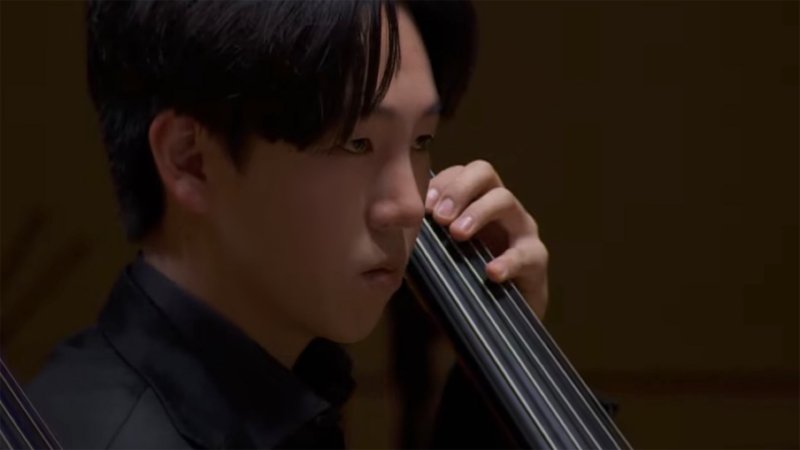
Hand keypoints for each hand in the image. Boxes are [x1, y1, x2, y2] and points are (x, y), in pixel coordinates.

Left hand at [425, 160, 548, 317]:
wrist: (487, 326)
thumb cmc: (455, 284)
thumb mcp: (431, 258)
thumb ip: (415, 240)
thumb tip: (385, 221)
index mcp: (473, 201)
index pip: (459, 172)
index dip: (441, 183)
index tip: (423, 206)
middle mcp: (499, 208)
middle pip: (484, 172)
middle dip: (458, 190)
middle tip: (439, 218)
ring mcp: (520, 230)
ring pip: (506, 200)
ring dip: (478, 212)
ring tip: (457, 234)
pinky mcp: (536, 259)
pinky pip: (527, 253)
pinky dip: (508, 260)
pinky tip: (491, 272)